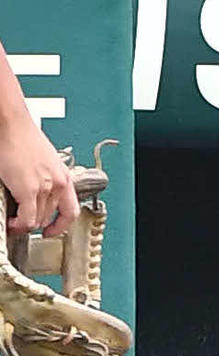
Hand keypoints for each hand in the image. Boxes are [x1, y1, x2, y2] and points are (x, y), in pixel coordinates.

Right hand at [0, 115, 79, 237]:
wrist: (11, 124)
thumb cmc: (22, 137)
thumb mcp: (43, 162)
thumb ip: (44, 179)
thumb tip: (36, 194)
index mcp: (64, 177)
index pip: (71, 211)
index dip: (61, 225)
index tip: (52, 231)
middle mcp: (58, 184)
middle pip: (49, 217)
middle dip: (35, 222)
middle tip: (22, 222)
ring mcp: (44, 188)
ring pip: (37, 220)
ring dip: (25, 224)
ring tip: (14, 220)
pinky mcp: (28, 190)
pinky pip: (27, 219)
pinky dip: (19, 225)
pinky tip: (12, 222)